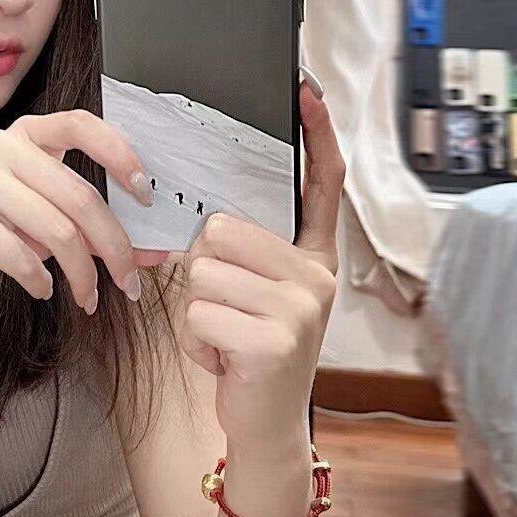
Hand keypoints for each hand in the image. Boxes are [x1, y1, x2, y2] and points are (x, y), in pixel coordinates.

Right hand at [0, 109, 169, 311]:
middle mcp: (1, 148)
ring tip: (87, 297)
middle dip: (114, 247)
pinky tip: (43, 290)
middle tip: (129, 281)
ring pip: (58, 232)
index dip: (120, 155)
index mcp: (26, 135)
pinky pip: (24, 257)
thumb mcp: (44, 216)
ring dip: (82, 276)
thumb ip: (92, 225)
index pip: (81, 125)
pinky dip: (41, 282)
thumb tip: (154, 255)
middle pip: (80, 198)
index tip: (144, 194)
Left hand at [179, 75, 344, 450]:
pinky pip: (198, 313)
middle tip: (229, 313)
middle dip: (205, 273)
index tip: (307, 92)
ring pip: (203, 274)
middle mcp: (317, 278)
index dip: (316, 137)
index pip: (320, 187)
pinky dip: (195, 342)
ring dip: (196, 312)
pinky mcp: (275, 339)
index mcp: (314, 260)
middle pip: (222, 231)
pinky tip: (225, 360)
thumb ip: (241, 257)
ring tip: (227, 338)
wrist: (263, 425)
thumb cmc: (248, 354)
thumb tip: (203, 223)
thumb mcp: (251, 298)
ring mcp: (301, 308)